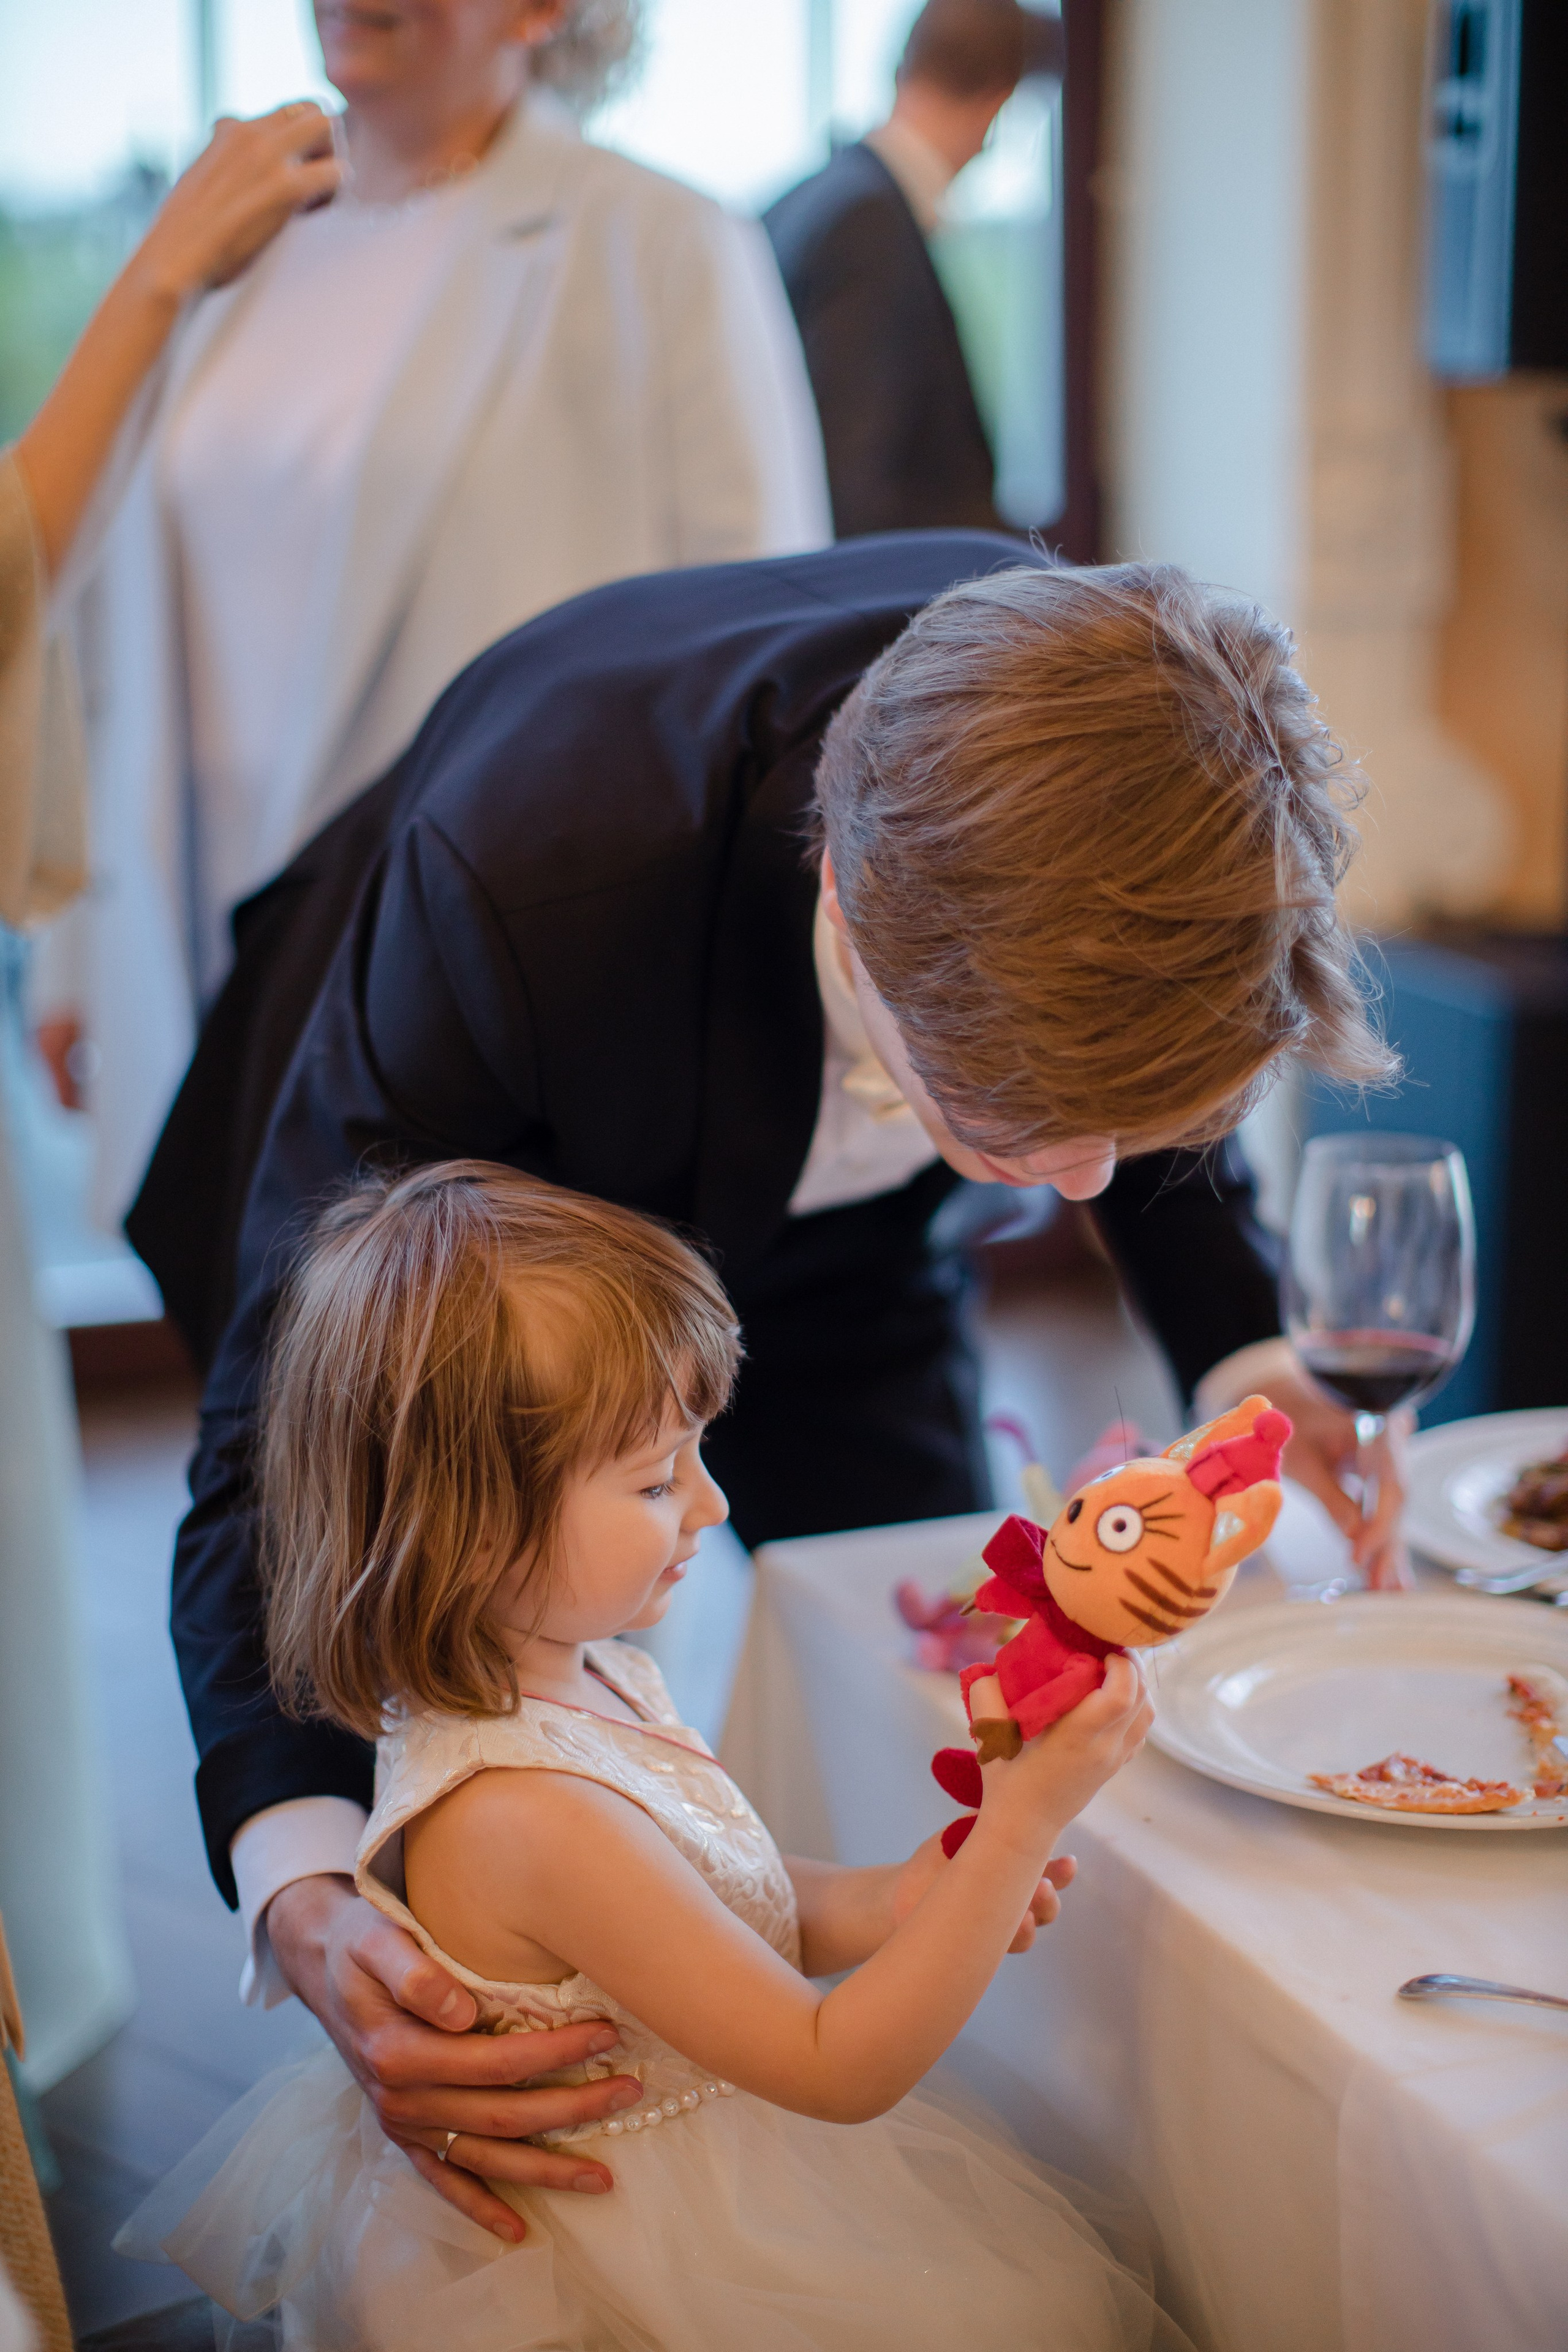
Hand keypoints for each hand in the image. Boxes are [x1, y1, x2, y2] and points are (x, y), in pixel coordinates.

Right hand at [129, 104, 341, 306]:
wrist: (171, 262)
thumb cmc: (183, 238)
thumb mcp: (197, 183)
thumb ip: (219, 164)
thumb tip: (220, 156)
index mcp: (229, 131)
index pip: (284, 112)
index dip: (299, 142)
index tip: (292, 176)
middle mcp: (248, 133)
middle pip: (312, 107)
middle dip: (324, 144)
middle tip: (314, 186)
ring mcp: (266, 156)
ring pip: (327, 124)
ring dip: (332, 160)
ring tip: (315, 200)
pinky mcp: (283, 188)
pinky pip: (335, 171)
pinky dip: (334, 194)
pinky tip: (311, 217)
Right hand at [266, 1875, 642, 2242]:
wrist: (321, 1965)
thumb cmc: (361, 1944)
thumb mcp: (376, 1940)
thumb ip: (414, 1972)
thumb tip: (462, 2011)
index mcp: (399, 2053)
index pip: (496, 2061)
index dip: (555, 2052)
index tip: (607, 2034)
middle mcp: (402, 2100)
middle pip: (502, 2115)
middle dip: (571, 2109)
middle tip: (630, 2090)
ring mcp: (403, 2124)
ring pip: (485, 2158)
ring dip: (545, 2169)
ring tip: (603, 2176)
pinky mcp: (404, 2135)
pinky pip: (443, 2180)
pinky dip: (479, 2208)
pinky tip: (518, 2228)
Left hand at [891, 1832, 1076, 1952]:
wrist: (905, 1890)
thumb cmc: (939, 1858)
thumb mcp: (959, 1835)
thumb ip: (980, 1824)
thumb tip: (999, 1800)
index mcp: (1018, 1874)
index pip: (1050, 1875)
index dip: (1062, 1872)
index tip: (1069, 1862)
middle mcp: (1015, 1904)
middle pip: (1045, 1908)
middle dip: (1048, 1899)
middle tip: (1043, 1887)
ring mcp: (997, 1928)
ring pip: (1024, 1935)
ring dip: (1028, 1927)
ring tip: (1023, 1918)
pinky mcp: (975, 1946)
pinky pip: (992, 1950)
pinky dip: (997, 1943)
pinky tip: (993, 1934)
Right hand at [988, 1655, 1153, 1845]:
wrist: (1024, 1825)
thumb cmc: (1006, 1779)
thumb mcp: (989, 1734)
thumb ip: (986, 1694)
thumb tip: (992, 1665)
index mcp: (1075, 1737)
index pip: (1120, 1696)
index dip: (1120, 1665)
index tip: (1099, 1648)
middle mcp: (1103, 1748)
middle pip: (1141, 1697)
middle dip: (1131, 1664)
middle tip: (1106, 1647)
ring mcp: (1115, 1759)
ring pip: (1147, 1713)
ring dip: (1137, 1684)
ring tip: (1112, 1668)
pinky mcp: (1117, 1766)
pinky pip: (1142, 1729)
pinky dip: (1137, 1706)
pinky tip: (1113, 1698)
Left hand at [1196, 1337, 1413, 1589]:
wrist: (1289, 1392)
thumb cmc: (1289, 1419)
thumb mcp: (1302, 1458)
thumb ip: (1331, 1497)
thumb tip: (1355, 1540)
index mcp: (1377, 1423)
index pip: (1389, 1483)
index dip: (1378, 1524)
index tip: (1359, 1556)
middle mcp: (1393, 1438)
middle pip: (1395, 1500)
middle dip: (1387, 1546)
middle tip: (1384, 1589)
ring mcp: (1391, 1455)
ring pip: (1391, 1508)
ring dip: (1387, 1550)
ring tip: (1388, 1591)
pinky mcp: (1380, 1473)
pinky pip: (1382, 1508)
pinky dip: (1378, 1539)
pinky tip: (1383, 1576)